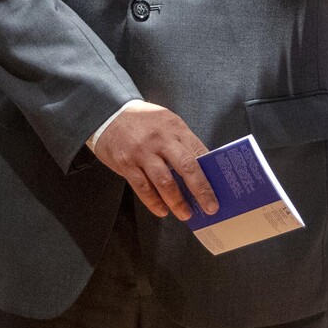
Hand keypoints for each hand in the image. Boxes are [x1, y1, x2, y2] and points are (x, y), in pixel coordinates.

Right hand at [91, 100, 221, 220]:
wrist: (109, 113)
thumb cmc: (143, 121)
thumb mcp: (166, 122)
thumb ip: (181, 142)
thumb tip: (201, 169)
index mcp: (175, 128)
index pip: (199, 151)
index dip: (210, 173)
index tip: (219, 190)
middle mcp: (160, 139)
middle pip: (186, 167)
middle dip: (200, 190)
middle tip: (210, 207)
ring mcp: (142, 152)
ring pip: (164, 182)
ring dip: (177, 201)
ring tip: (185, 214)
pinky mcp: (126, 163)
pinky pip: (143, 188)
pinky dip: (154, 202)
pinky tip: (162, 210)